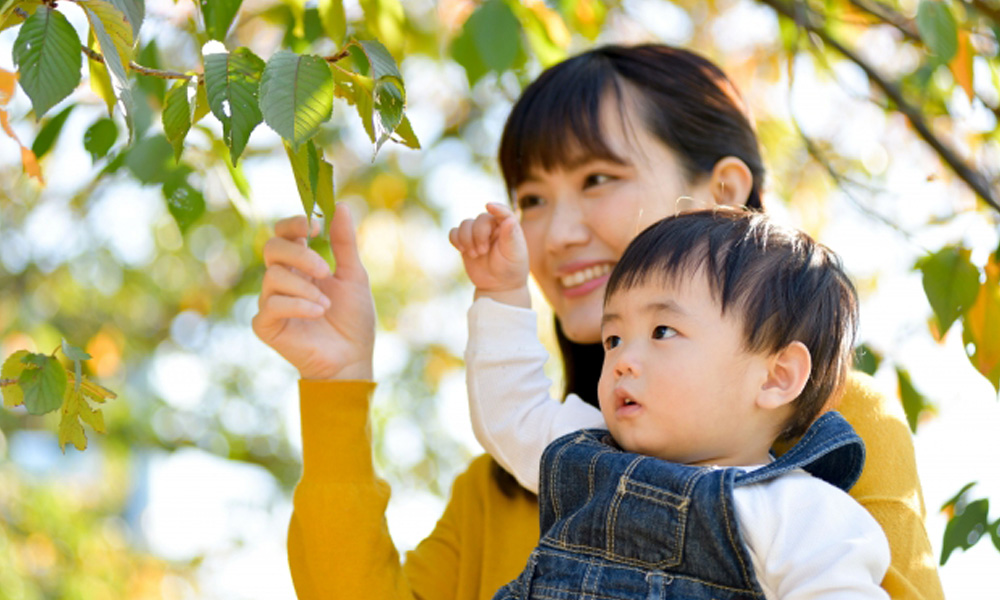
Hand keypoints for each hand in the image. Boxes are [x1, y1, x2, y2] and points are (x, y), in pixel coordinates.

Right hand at [252, 203, 374, 379]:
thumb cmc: (353, 320)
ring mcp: (271, 302)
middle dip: (300, 254)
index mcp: (301, 265)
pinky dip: (298, 305)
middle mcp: (282, 280)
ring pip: (272, 276)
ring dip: (304, 286)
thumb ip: (344, 243)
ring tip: (326, 304)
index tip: (315, 227)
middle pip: (272, 248)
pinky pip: (271, 305)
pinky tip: (318, 312)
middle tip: (325, 270)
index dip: (294, 224)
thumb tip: (342, 206)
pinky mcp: (266, 325)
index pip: (283, 233)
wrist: (352, 359)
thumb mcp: (353, 276)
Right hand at [449, 203, 529, 306]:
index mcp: (507, 226)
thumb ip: (510, 236)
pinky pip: (454, 232)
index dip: (496, 208)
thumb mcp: (514, 254)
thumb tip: (509, 220)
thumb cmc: (511, 268)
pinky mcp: (465, 242)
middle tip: (483, 251)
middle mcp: (492, 226)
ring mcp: (477, 233)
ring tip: (475, 255)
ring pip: (465, 224)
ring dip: (467, 239)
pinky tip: (462, 250)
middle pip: (480, 219)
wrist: (499, 285)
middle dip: (479, 235)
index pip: (503, 212)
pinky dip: (455, 239)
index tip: (489, 206)